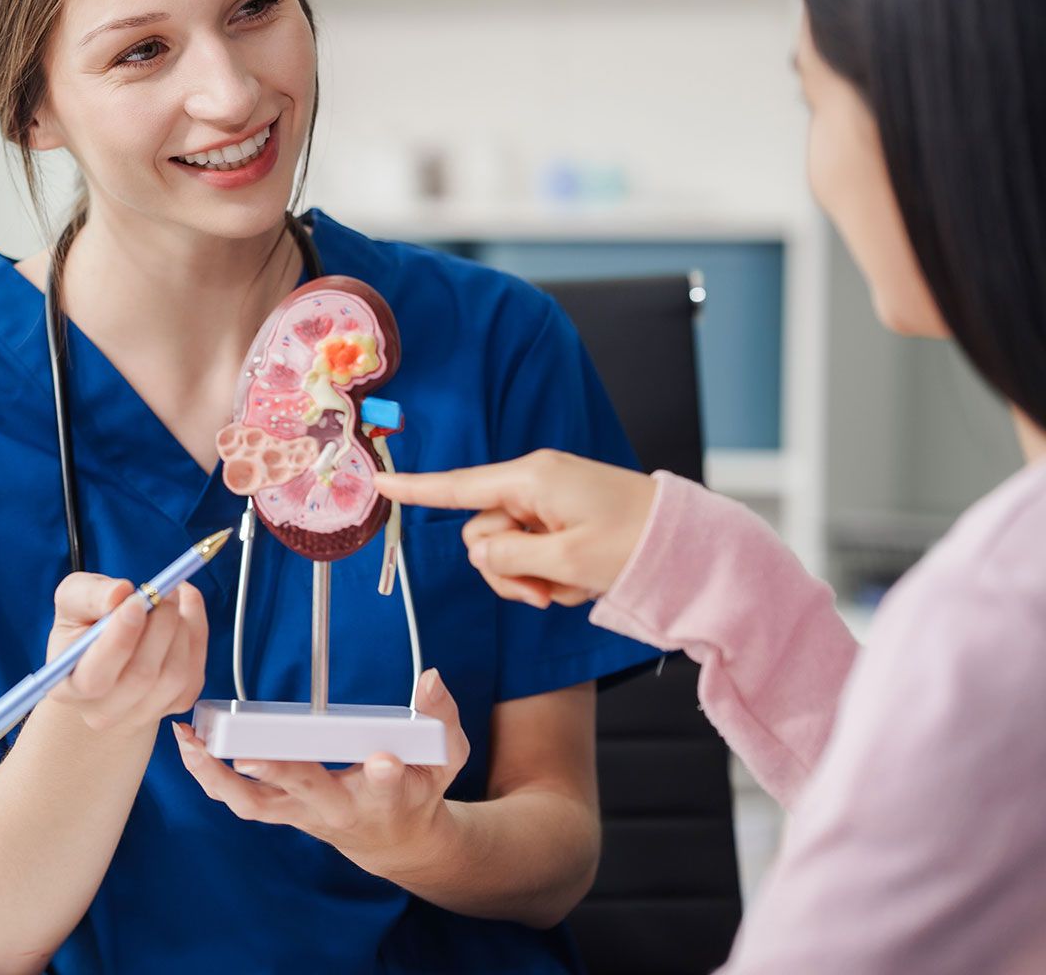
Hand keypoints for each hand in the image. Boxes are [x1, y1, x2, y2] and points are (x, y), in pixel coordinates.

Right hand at [46, 571, 207, 738]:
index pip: (95, 678)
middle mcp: (102, 711)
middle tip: (165, 590)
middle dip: (160, 626)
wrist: (107, 654)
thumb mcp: (74, 599)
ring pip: (175, 675)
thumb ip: (89, 594)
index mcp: (68, 687)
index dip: (120, 639)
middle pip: (142, 677)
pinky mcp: (175, 705)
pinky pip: (196, 673)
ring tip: (170, 598)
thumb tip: (120, 593)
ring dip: (181, 629)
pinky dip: (197, 635)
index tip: (137, 600)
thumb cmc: (85, 624)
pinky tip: (184, 612)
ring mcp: (142, 714)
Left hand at [174, 669, 469, 881]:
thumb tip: (431, 678)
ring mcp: (302, 812)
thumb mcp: (444, 757)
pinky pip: (239, 800)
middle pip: (305, 793)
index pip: (386, 785)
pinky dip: (210, 777)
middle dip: (279, 775)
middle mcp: (336, 808)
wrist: (393, 839)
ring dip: (220, 778)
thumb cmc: (417, 791)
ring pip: (256, 805)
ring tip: (192, 745)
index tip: (383, 761)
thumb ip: (441, 720)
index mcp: (384, 796)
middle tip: (248, 757)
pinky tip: (188, 748)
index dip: (385, 775)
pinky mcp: (280, 810)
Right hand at [373, 449, 657, 607]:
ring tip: (569, 589)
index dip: (416, 490)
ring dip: (530, 577)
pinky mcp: (565, 519)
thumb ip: (509, 557)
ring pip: (506, 548)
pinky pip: (535, 551)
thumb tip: (480, 553)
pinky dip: (551, 574)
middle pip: (483, 532)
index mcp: (531, 480)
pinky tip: (582, 581)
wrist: (693, 547)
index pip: (458, 486)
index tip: (380, 483)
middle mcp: (535, 484)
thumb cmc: (636, 545)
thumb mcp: (567, 559)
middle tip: (544, 594)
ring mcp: (550, 502)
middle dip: (505, 569)